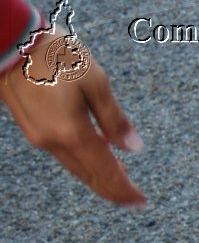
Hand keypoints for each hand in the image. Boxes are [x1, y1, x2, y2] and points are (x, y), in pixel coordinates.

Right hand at [0, 34, 144, 205]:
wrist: (9, 40)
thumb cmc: (53, 55)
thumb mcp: (95, 81)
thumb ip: (114, 118)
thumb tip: (132, 147)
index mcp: (73, 133)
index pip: (106, 173)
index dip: (124, 190)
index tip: (140, 201)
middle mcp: (54, 141)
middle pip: (90, 176)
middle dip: (113, 189)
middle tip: (133, 199)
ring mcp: (39, 136)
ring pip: (76, 167)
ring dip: (98, 177)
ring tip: (120, 180)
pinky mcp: (31, 128)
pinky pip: (63, 154)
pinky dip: (83, 162)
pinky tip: (95, 156)